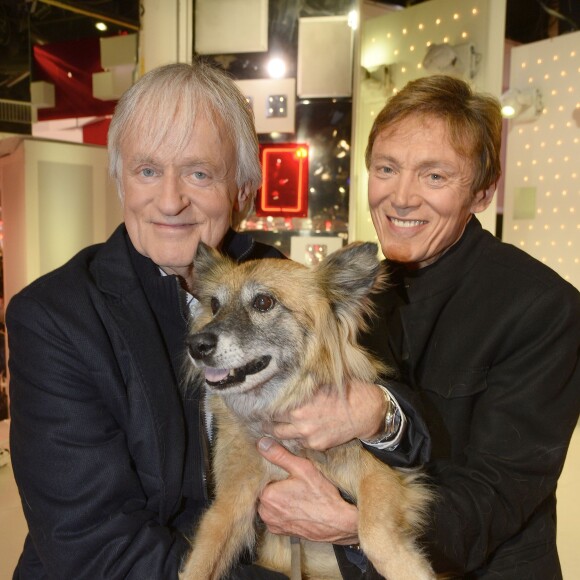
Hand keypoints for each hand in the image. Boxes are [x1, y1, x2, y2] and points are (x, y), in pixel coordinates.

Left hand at [257, 437, 358, 544]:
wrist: (338, 522)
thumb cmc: (321, 495)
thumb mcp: (302, 468)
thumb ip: (279, 455)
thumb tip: (261, 443)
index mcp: (267, 496)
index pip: (262, 478)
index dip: (272, 472)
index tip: (284, 471)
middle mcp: (265, 513)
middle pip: (264, 491)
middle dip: (274, 485)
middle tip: (292, 481)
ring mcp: (273, 524)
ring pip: (269, 505)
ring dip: (278, 499)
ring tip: (295, 493)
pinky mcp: (281, 532)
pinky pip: (276, 517)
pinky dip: (283, 510)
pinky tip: (296, 505)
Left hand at [261, 381, 387, 449]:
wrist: (366, 410)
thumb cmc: (344, 390)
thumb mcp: (321, 382)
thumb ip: (301, 384)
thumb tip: (283, 374)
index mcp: (299, 401)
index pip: (270, 407)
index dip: (262, 406)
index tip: (255, 404)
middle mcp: (300, 419)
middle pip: (272, 424)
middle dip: (265, 421)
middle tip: (259, 417)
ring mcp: (308, 434)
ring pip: (282, 436)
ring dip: (276, 431)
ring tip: (270, 427)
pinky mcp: (317, 445)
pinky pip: (299, 443)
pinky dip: (295, 437)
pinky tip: (293, 432)